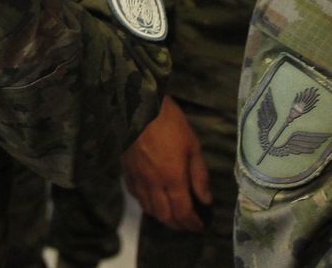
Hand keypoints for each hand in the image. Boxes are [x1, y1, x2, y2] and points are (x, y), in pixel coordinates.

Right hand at [123, 95, 211, 231]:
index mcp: (172, 178)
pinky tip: (152, 201)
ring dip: (162, 218)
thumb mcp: (192, 145)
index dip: (193, 224)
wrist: (137, 105)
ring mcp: (138, 179)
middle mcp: (153, 184)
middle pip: (165, 215)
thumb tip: (205, 200)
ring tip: (173, 217)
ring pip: (149, 209)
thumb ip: (199, 175)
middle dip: (179, 225)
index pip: (183, 211)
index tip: (201, 226)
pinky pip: (136, 196)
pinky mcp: (126, 171)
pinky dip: (146, 205)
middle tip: (189, 225)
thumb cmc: (169, 121)